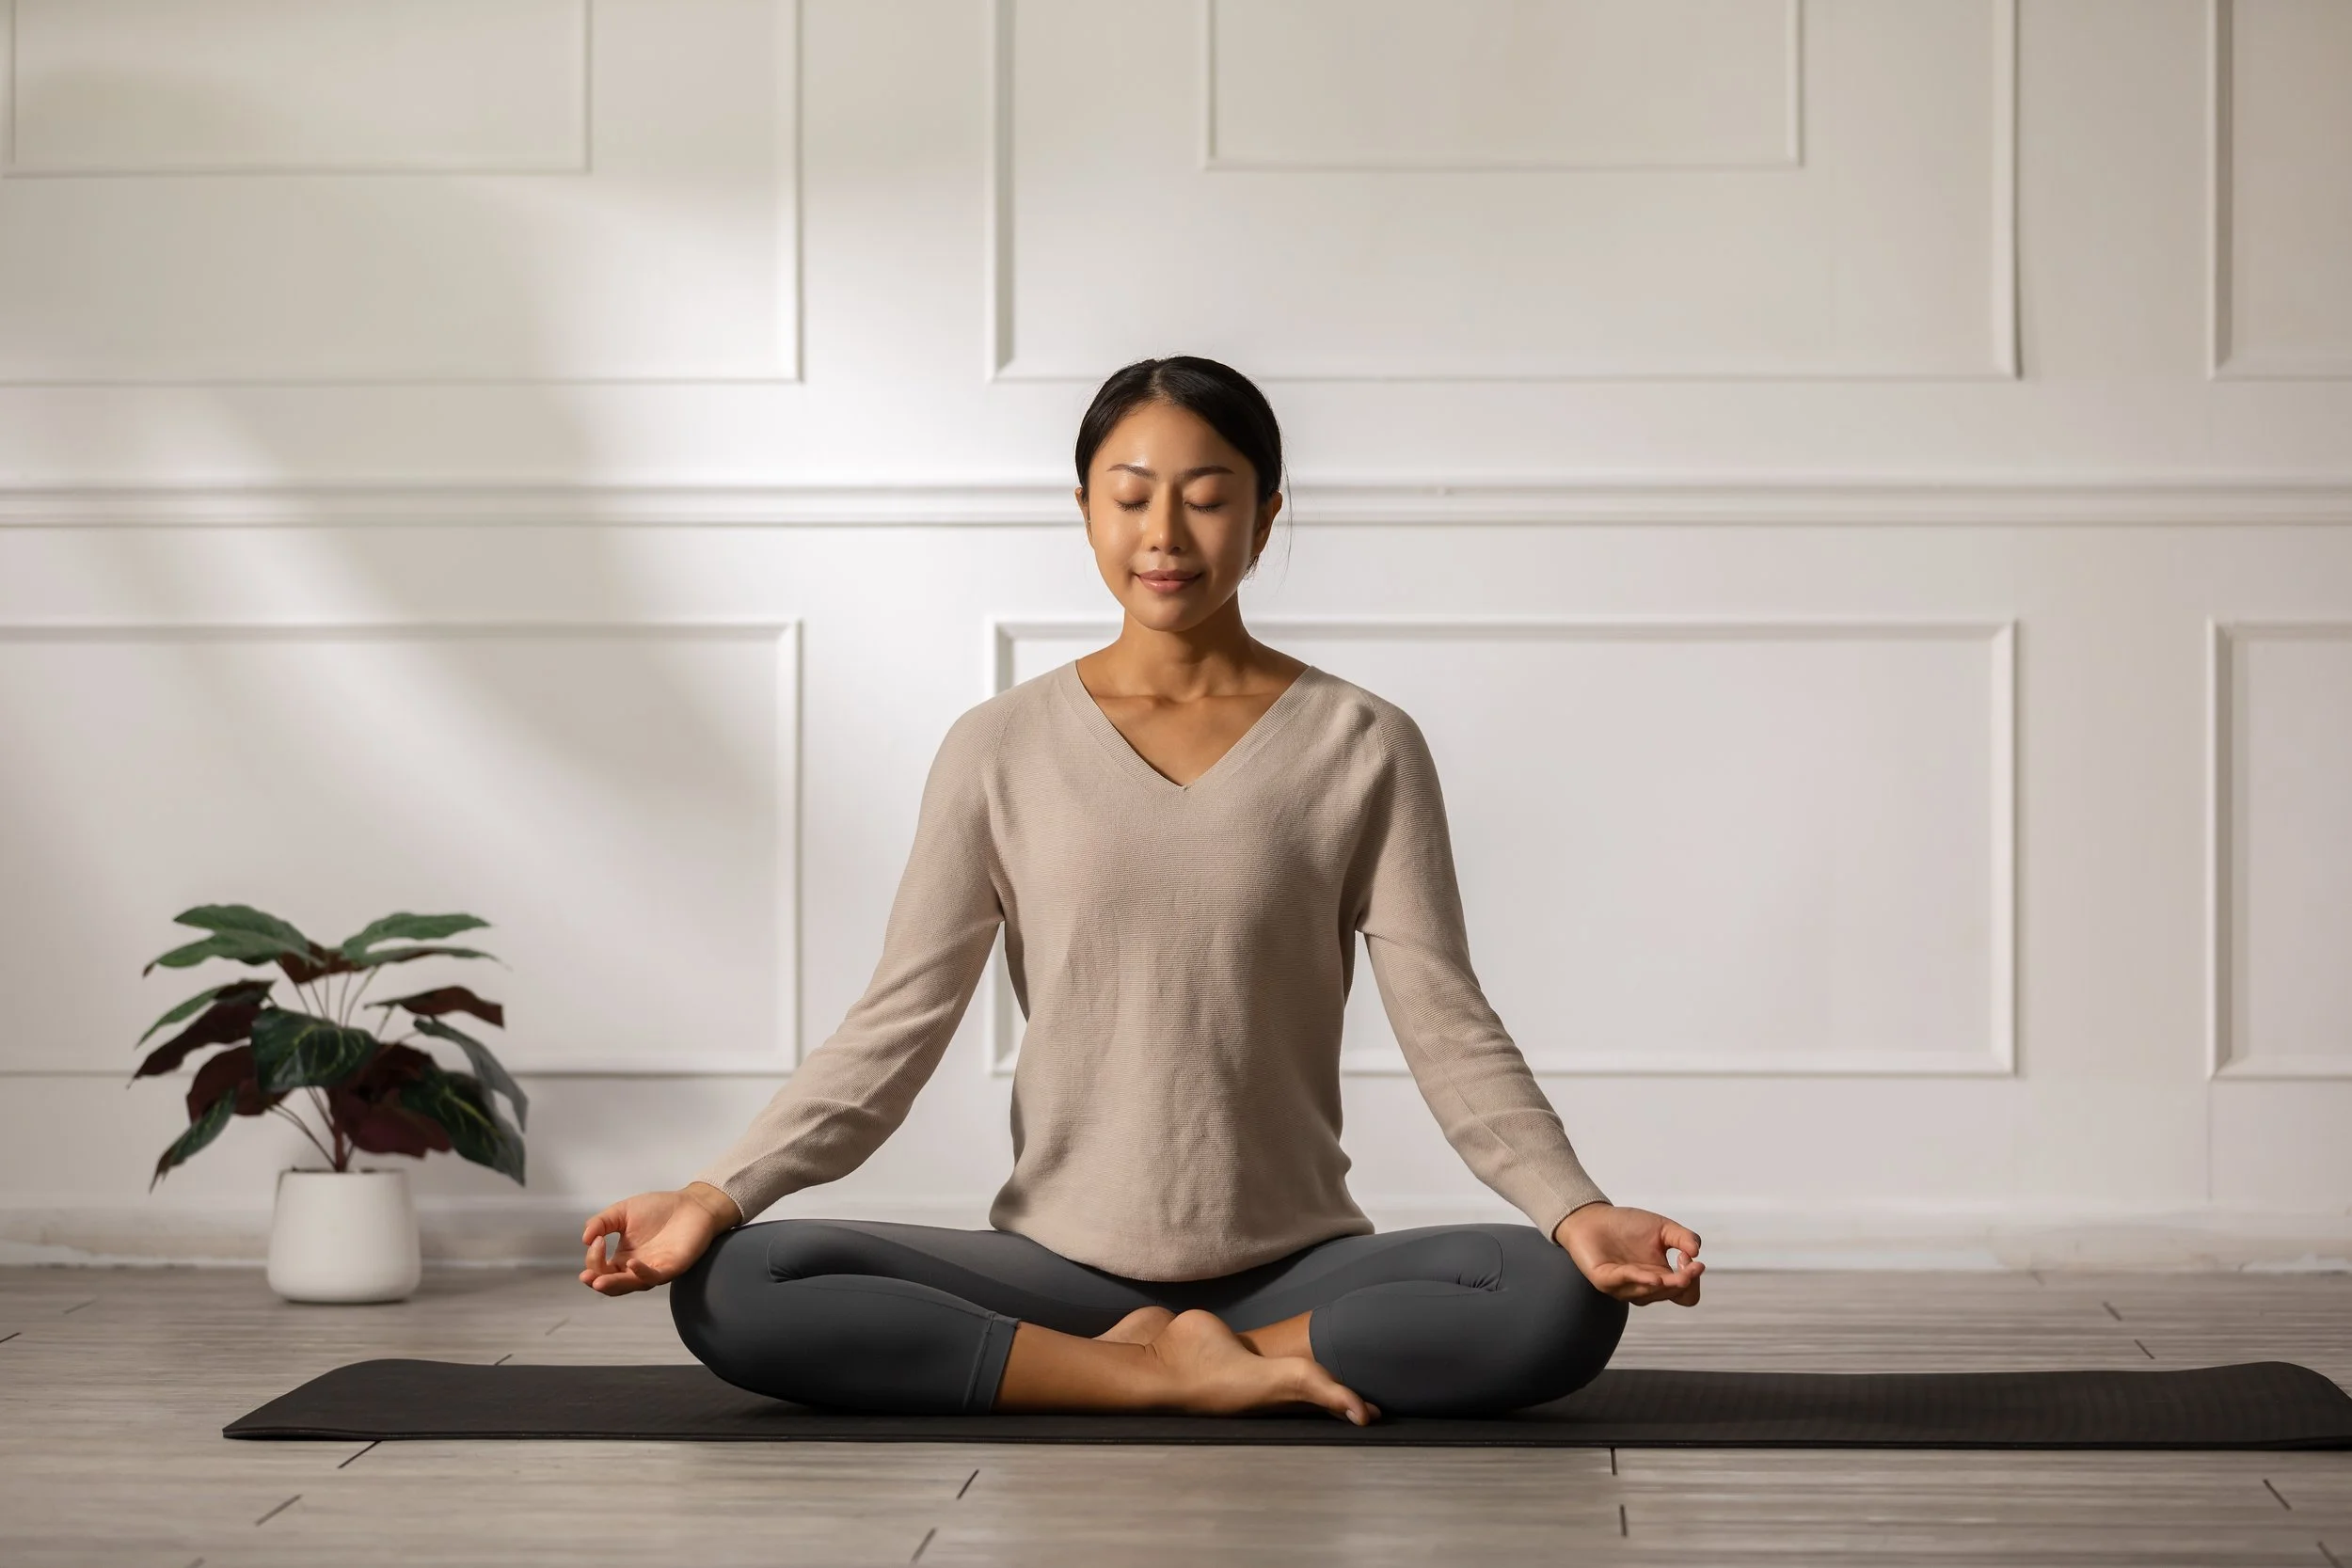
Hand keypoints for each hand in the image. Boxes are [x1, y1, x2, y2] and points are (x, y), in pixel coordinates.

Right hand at [579, 1182, 740, 1295]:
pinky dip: (641, 1273)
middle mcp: (636, 1269)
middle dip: (598, 1283)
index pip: (601, 1270)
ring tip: (599, 1280)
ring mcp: (654, 1270)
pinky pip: (655, 1277)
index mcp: (623, 1258)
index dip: (594, 1259)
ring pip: (631, 1285)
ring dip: (614, 1284)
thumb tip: (584, 1238)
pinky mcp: (672, 1267)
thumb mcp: (621, 1212)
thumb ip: (601, 1222)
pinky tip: (631, 1263)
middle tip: (587, 1276)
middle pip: (613, 1286)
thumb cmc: (659, 1208)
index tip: (596, 1239)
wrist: (692, 1204)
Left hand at [1552, 1202, 1703, 1305]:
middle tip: (1691, 1266)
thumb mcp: (1662, 1228)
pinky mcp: (1604, 1281)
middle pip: (1671, 1294)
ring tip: (1676, 1275)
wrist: (1593, 1218)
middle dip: (1683, 1282)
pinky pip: (1623, 1284)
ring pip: (1649, 1294)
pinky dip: (1639, 1280)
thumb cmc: (1627, 1226)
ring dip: (1664, 1285)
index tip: (1694, 1261)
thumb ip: (1683, 1237)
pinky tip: (1653, 1276)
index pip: (1685, 1294)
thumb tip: (1697, 1252)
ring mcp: (1623, 1287)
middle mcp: (1644, 1287)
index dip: (1693, 1282)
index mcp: (1661, 1277)